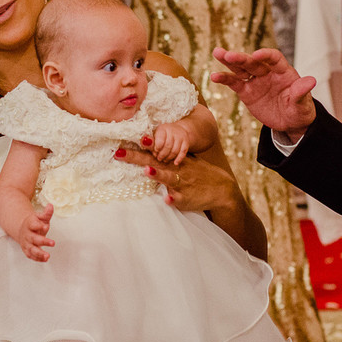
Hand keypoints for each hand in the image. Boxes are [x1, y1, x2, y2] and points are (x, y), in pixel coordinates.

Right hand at [18, 204, 54, 261]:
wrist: (23, 229)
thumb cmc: (35, 223)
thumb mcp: (40, 217)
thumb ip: (46, 213)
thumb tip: (50, 206)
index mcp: (29, 224)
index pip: (33, 224)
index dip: (39, 225)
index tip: (46, 226)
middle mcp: (27, 234)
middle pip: (34, 239)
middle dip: (43, 241)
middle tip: (53, 243)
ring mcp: (26, 243)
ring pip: (31, 249)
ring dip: (39, 253)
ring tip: (48, 256)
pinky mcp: (26, 250)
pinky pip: (31, 255)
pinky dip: (37, 258)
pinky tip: (45, 259)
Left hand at [115, 146, 238, 211]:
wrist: (221, 188)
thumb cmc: (198, 173)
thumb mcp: (184, 161)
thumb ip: (166, 156)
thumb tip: (145, 147)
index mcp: (172, 161)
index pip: (153, 151)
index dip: (139, 146)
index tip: (123, 141)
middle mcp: (175, 169)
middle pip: (153, 161)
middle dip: (136, 157)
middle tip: (119, 153)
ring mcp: (181, 184)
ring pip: (168, 178)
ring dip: (158, 175)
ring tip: (147, 171)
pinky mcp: (186, 198)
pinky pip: (178, 199)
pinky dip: (173, 199)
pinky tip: (167, 200)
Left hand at [149, 124, 189, 164]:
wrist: (178, 130)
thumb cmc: (163, 135)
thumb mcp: (155, 136)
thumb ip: (150, 142)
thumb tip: (143, 142)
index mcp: (163, 128)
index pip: (160, 140)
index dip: (157, 148)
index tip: (155, 152)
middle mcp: (173, 131)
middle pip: (168, 146)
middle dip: (162, 154)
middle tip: (159, 158)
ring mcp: (180, 136)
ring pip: (175, 150)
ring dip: (169, 157)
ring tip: (164, 160)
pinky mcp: (186, 142)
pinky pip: (183, 152)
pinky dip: (179, 158)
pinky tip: (175, 163)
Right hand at [211, 47, 316, 142]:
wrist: (290, 122)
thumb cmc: (300, 110)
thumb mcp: (303, 104)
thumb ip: (302, 92)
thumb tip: (311, 80)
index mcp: (283, 72)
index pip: (274, 58)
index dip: (266, 55)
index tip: (257, 55)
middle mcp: (268, 73)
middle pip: (253, 62)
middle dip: (241, 58)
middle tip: (228, 54)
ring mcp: (256, 81)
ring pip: (241, 68)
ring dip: (229, 61)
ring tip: (217, 52)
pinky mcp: (247, 91)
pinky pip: (235, 83)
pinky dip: (224, 79)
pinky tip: (214, 76)